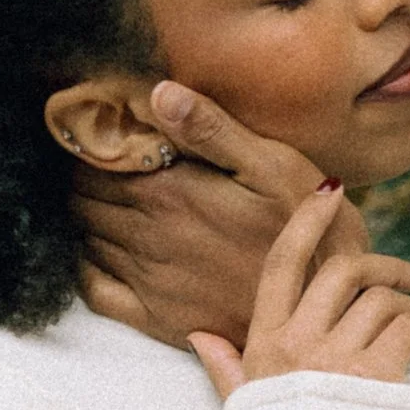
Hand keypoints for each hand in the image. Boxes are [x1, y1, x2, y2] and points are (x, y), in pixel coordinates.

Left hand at [69, 82, 351, 347]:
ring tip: (106, 200)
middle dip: (86, 177)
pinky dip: (87, 265)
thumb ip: (211, 128)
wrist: (324, 299)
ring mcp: (149, 280)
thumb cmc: (303, 222)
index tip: (102, 133)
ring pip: (87, 236)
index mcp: (171, 192)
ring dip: (88, 215)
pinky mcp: (155, 317)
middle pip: (84, 197)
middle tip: (104, 166)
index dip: (95, 143)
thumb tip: (158, 93)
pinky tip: (103, 250)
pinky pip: (95, 289)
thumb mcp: (270, 163)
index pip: (99, 160)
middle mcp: (149, 236)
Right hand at [189, 186, 409, 397]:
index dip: (306, 221)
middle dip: (384, 265)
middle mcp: (297, 344)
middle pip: (343, 271)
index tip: (330, 191)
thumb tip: (200, 334)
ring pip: (384, 301)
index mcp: (265, 344)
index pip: (282, 264)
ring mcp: (335, 360)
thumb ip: (225, 368)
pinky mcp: (375, 378)